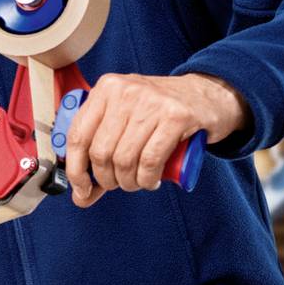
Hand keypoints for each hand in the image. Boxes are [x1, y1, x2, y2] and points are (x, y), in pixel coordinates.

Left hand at [65, 72, 248, 206]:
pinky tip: (151, 181)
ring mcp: (151, 102)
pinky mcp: (175, 116)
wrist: (208, 94)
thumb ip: (102, 149)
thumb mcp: (126, 118)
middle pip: (101, 151)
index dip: (76, 170)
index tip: (82, 189)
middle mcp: (125, 91)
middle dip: (107, 180)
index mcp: (106, 88)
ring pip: (124, 159)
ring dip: (129, 183)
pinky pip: (150, 161)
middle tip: (119, 184)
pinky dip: (147, 180)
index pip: (78, 135)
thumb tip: (80, 196)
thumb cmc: (161, 111)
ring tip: (138, 182)